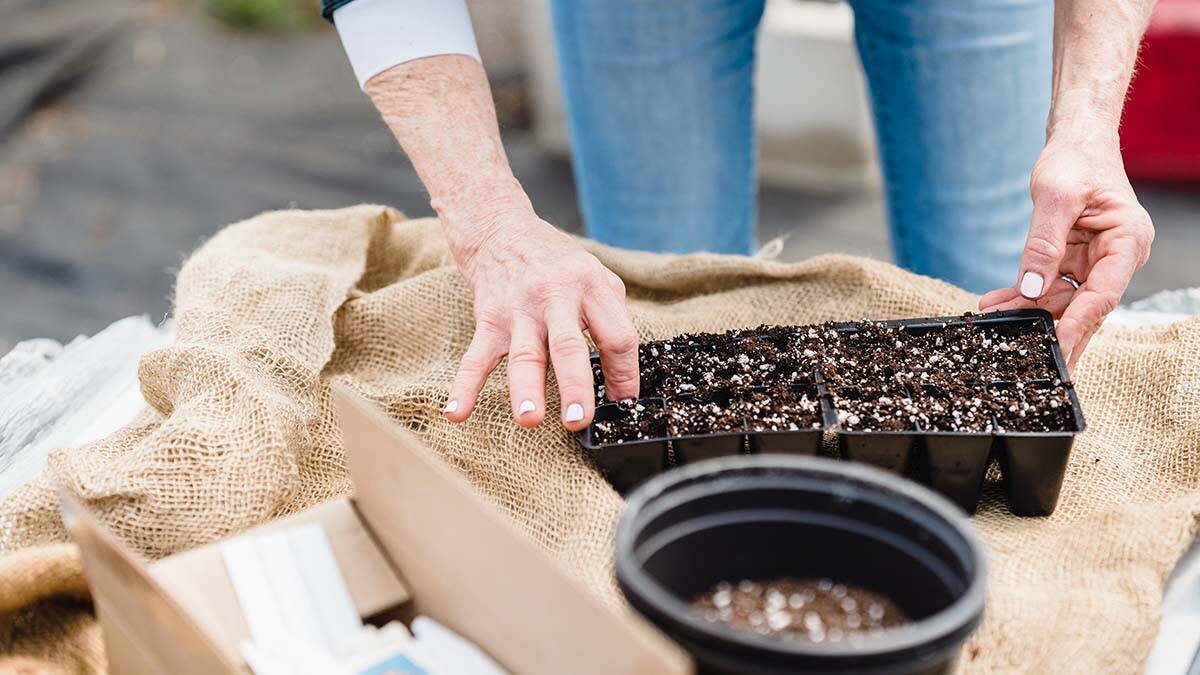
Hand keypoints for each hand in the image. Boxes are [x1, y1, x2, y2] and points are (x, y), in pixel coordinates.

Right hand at [442, 207, 639, 429]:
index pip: (617, 336)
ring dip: (526, 389)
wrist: (502, 231)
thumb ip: (612, 320)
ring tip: (530, 419)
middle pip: (568, 346)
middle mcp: (555, 297)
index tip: (622, 403)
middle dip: (574, 386)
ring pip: (523, 354)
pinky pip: (475, 358)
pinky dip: (464, 387)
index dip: (624, 374)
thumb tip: (621, 381)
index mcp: (590, 287)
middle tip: (578, 420)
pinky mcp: (489, 320)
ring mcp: (518, 310)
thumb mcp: (597, 277)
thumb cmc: (558, 264)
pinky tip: (456, 413)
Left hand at [979, 131, 1152, 368]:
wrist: (1075, 144)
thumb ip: (1042, 243)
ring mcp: (1092, 262)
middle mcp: (1114, 258)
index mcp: (1126, 242)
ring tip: (992, 321)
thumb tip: (1030, 289)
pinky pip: (1046, 286)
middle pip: (1084, 306)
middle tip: (1030, 362)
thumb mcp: (1055, 196)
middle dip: (1054, 332)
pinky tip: (993, 304)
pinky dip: (1021, 295)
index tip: (1059, 348)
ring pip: (1060, 300)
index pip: (1104, 294)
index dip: (1080, 324)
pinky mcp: (1071, 260)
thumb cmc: (1075, 161)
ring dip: (1027, 313)